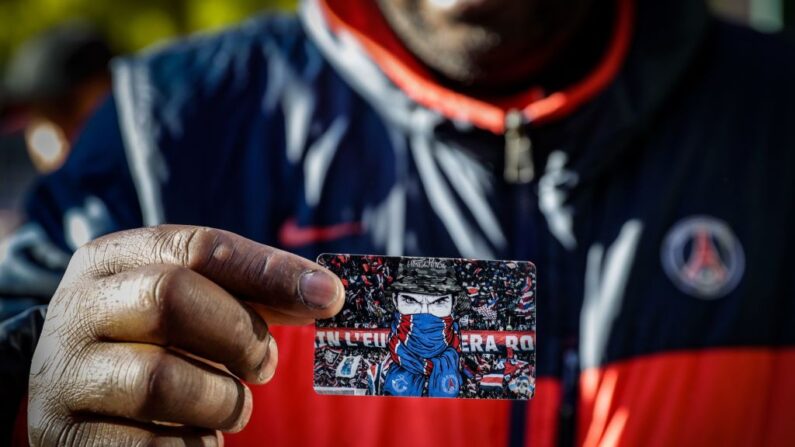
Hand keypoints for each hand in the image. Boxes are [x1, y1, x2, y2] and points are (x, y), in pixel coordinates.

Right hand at [28, 225, 343, 445]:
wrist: (75, 395)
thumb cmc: (154, 340)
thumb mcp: (190, 302)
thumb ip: (252, 293)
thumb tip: (328, 294)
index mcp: (113, 259)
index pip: (200, 248)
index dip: (271, 271)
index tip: (331, 297)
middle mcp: (78, 309)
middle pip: (173, 300)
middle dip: (240, 336)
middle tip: (264, 365)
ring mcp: (65, 377)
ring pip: (162, 381)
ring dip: (222, 400)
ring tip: (230, 405)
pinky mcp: (69, 438)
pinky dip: (195, 444)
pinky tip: (196, 434)